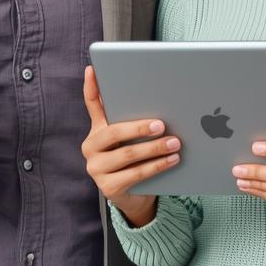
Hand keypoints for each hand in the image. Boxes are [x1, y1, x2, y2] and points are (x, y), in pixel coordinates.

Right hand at [81, 65, 180, 226]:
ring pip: (127, 154)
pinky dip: (156, 166)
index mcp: (97, 129)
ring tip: (175, 143)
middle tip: (161, 124)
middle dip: (139, 127)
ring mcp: (96, 168)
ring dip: (155, 148)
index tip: (93, 69)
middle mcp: (91, 146)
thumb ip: (135, 119)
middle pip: (114, 132)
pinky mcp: (107, 187)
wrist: (134, 196)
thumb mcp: (132, 138)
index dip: (91, 86)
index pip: (92, 104)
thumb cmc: (136, 159)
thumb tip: (159, 101)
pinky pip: (135, 174)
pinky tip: (171, 160)